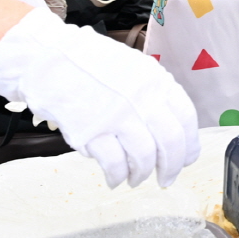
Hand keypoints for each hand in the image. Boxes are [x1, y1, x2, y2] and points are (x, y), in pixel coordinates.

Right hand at [0, 9, 198, 188]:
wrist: (48, 58)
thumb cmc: (89, 63)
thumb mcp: (133, 67)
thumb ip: (153, 92)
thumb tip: (169, 126)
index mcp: (155, 80)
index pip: (186, 118)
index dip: (190, 144)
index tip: (186, 158)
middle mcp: (141, 97)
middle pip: (170, 142)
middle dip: (171, 167)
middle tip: (166, 179)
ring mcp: (117, 115)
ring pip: (144, 157)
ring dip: (142, 175)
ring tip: (135, 179)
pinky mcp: (91, 131)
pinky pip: (114, 164)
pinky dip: (116, 176)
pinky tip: (114, 178)